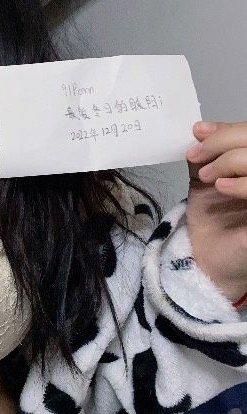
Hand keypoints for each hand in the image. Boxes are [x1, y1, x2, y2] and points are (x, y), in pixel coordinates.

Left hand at [185, 121, 246, 304]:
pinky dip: (242, 183)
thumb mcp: (205, 181)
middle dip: (223, 141)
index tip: (198, 132)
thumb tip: (199, 129)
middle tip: (196, 154)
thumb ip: (205, 155)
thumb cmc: (214, 221)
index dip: (228, 129)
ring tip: (207, 176)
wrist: (209, 259)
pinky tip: (221, 186)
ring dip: (229, 160)